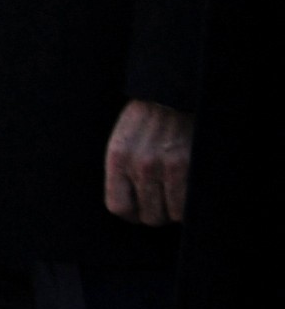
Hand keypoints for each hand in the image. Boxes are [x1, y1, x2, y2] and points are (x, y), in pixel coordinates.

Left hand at [105, 99, 192, 227]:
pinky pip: (187, 204)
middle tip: (164, 203)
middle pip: (147, 215)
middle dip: (156, 213)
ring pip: (169, 214)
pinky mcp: (187, 165)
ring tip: (178, 197)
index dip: (132, 214)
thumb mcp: (124, 140)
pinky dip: (190, 205)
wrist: (172, 93)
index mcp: (118, 158)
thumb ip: (124, 170)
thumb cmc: (147, 118)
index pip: (118, 207)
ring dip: (175, 211)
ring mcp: (164, 166)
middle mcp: (138, 165)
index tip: (141, 210)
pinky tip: (190, 194)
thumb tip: (132, 204)